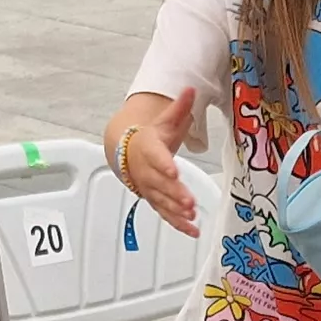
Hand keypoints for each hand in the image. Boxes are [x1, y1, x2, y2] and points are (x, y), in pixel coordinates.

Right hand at [114, 90, 200, 238]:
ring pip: (163, 201)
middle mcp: (148, 172)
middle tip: (188, 202)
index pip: (156, 156)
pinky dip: (179, 224)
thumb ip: (179, 108)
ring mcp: (151, 189)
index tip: (173, 170)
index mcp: (149, 149)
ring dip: (176, 210)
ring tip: (191, 215)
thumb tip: (191, 89)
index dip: (164, 164)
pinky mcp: (156, 201)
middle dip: (174, 194)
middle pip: (160, 184)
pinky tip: (193, 230)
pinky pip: (166, 214)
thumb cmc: (149, 138)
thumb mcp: (164, 121)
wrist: (127, 153)